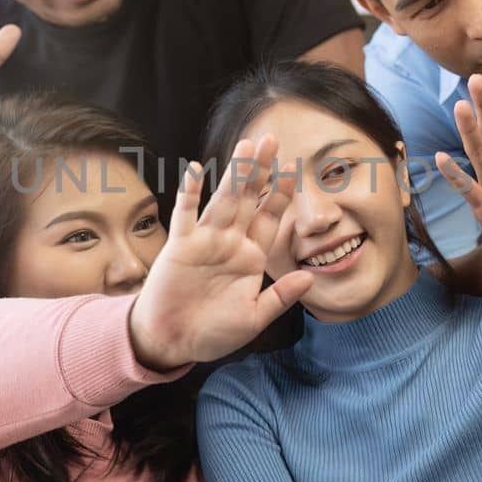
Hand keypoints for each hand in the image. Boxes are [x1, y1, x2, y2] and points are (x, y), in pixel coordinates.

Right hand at [129, 136, 313, 369]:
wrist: (173, 342)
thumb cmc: (213, 332)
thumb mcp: (253, 318)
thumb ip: (280, 298)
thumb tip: (309, 277)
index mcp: (251, 257)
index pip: (270, 218)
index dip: (281, 194)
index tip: (294, 169)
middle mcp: (230, 242)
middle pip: (248, 199)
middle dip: (259, 171)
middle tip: (270, 139)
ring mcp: (204, 241)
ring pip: (222, 200)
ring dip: (233, 174)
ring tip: (245, 147)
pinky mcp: (180, 246)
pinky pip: (185, 216)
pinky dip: (189, 193)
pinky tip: (194, 170)